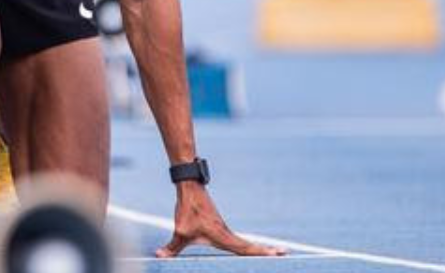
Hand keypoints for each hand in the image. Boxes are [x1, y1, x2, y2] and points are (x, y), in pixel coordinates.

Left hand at [156, 182, 285, 257]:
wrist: (190, 188)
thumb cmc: (188, 210)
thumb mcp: (180, 231)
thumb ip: (172, 247)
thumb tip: (159, 256)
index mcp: (222, 236)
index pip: (244, 248)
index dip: (260, 252)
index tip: (278, 253)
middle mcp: (227, 233)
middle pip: (249, 246)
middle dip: (266, 251)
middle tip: (285, 253)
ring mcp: (224, 230)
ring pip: (243, 243)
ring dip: (258, 249)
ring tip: (275, 254)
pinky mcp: (219, 227)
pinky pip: (236, 240)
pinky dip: (246, 246)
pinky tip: (249, 250)